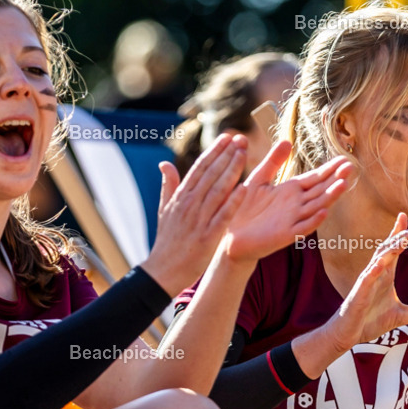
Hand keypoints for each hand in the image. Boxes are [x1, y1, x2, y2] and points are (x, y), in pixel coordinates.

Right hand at [142, 134, 247, 294]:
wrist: (163, 270)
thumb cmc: (167, 241)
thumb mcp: (164, 210)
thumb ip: (168, 186)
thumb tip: (164, 164)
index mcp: (180, 197)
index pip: (199, 168)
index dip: (214, 151)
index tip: (227, 137)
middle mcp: (189, 204)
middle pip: (210, 174)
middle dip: (226, 155)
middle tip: (241, 139)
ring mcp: (198, 219)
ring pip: (217, 190)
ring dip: (231, 170)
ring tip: (244, 154)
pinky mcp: (207, 236)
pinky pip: (222, 216)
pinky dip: (232, 202)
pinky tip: (243, 188)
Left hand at [220, 142, 353, 262]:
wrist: (232, 236)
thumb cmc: (244, 208)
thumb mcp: (259, 179)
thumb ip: (273, 162)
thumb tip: (287, 140)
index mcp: (290, 191)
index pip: (315, 178)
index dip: (329, 169)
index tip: (344, 159)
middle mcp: (296, 205)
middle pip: (320, 190)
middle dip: (335, 179)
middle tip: (351, 167)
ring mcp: (293, 220)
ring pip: (316, 207)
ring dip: (330, 197)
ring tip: (343, 184)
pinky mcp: (285, 235)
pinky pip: (302, 228)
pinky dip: (313, 220)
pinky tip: (323, 212)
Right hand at [324, 214, 407, 351]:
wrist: (349, 334)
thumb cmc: (370, 321)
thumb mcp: (402, 316)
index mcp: (386, 275)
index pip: (394, 250)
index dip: (400, 234)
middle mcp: (376, 274)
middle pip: (388, 250)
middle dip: (399, 237)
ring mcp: (366, 283)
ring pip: (378, 260)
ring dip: (390, 249)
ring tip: (402, 239)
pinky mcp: (359, 294)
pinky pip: (366, 280)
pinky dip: (372, 271)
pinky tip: (379, 264)